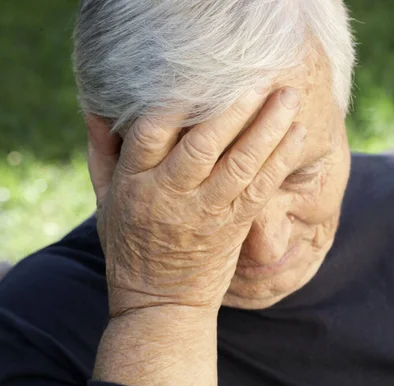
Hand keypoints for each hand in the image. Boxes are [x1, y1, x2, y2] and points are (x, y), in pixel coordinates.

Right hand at [86, 86, 305, 316]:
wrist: (162, 304)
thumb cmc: (129, 245)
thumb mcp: (104, 200)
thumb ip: (101, 153)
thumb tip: (95, 107)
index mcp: (134, 183)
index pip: (151, 132)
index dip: (175, 102)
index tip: (199, 74)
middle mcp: (170, 195)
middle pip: (203, 144)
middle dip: (234, 109)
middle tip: (259, 78)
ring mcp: (206, 212)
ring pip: (240, 164)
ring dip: (268, 129)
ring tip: (289, 97)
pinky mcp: (233, 227)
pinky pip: (260, 189)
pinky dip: (281, 161)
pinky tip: (298, 135)